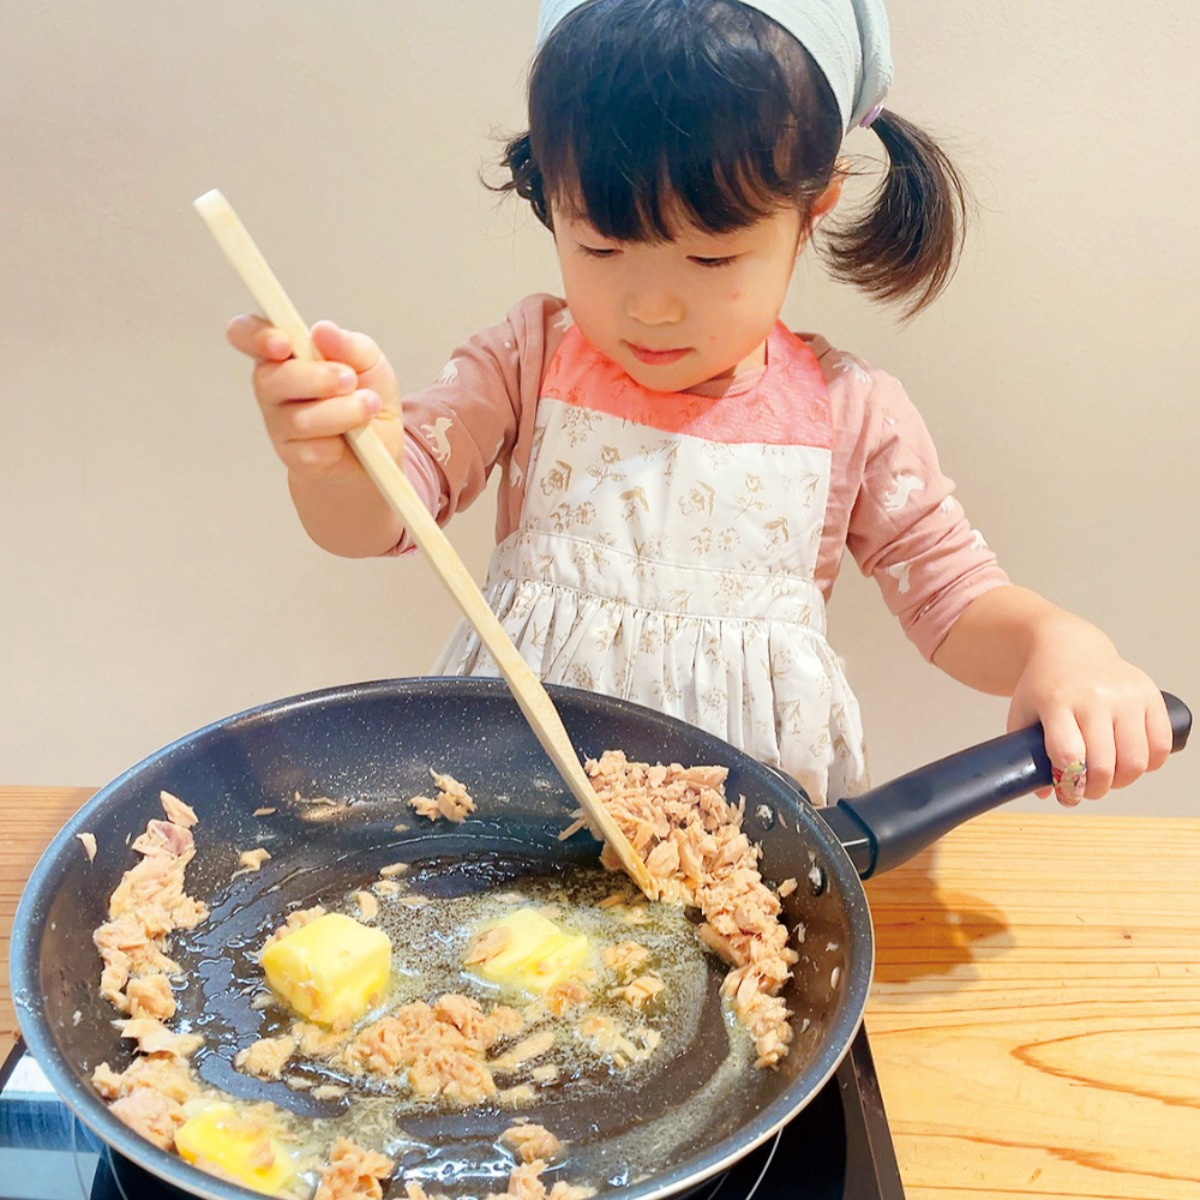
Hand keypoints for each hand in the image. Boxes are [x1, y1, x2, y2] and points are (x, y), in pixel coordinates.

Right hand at [226, 315, 403, 484]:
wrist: (383, 442)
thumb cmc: (366, 392)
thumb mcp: (368, 360)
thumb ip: (348, 344)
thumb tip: (322, 330)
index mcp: (282, 352)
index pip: (245, 334)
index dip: (255, 337)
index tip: (283, 344)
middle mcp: (272, 385)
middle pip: (271, 380)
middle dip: (317, 379)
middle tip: (350, 379)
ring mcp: (278, 423)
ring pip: (299, 419)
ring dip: (343, 412)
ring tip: (368, 406)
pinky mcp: (293, 456)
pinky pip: (313, 450)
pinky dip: (342, 443)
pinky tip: (354, 438)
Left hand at [1005, 615, 1171, 804]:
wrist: (1069, 647)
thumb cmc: (1044, 686)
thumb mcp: (1023, 714)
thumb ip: (1027, 753)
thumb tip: (1045, 792)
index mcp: (1056, 701)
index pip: (1068, 754)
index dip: (1069, 784)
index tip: (1066, 794)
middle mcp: (1093, 697)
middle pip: (1104, 763)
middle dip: (1095, 789)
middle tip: (1088, 790)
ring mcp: (1124, 695)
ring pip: (1136, 760)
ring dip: (1123, 780)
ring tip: (1109, 777)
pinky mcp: (1149, 694)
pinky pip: (1161, 743)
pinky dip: (1150, 763)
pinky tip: (1133, 762)